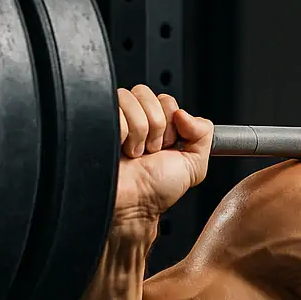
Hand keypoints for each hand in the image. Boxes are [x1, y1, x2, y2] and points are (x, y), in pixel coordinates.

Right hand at [115, 85, 213, 218]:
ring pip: (129, 99)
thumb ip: (204, 134)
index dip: (170, 123)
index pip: (165, 99)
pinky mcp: (96, 121)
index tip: (167, 146)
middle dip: (155, 127)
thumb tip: (185, 114)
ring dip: (138, 133)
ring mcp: (114, 118)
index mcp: (158, 123)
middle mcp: (135, 118)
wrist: (133, 205)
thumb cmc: (156, 190)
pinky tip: (120, 149)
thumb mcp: (194, 164)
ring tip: (136, 152)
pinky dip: (121, 134)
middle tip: (150, 151)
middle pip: (146, 94)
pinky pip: (113, 111)